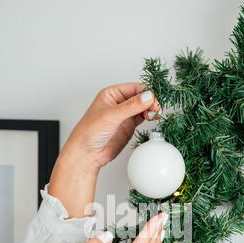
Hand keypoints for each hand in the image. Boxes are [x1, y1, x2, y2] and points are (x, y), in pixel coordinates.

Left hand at [49, 83, 160, 217]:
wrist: (87, 154)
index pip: (134, 88)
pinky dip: (149, 117)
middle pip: (141, 97)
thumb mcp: (111, 116)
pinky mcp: (128, 126)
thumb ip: (131, 106)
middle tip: (156, 109)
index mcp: (111, 94)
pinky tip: (152, 118)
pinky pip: (142, 118)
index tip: (153, 100)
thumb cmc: (89, 132)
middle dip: (150, 101)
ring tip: (154, 114)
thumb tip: (148, 96)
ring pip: (143, 107)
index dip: (146, 93)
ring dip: (150, 109)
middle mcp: (118, 103)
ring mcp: (124, 115)